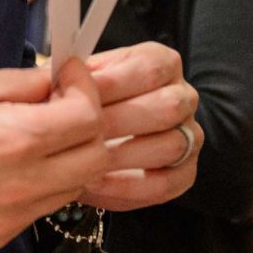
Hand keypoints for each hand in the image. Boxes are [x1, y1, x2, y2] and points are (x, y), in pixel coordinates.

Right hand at [0, 64, 107, 252]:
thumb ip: (21, 84)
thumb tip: (55, 81)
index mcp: (17, 140)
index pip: (89, 118)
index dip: (85, 89)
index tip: (70, 76)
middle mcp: (22, 185)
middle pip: (95, 158)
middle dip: (88, 126)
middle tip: (63, 105)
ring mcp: (11, 218)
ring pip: (73, 188)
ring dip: (68, 158)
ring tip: (37, 135)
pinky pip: (40, 209)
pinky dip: (41, 185)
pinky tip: (11, 166)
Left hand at [77, 39, 200, 209]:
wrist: (95, 136)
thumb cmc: (87, 102)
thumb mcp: (80, 78)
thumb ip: (76, 75)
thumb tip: (63, 76)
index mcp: (163, 64)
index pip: (150, 69)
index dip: (113, 82)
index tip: (78, 95)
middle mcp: (183, 97)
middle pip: (167, 107)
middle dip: (118, 121)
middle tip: (79, 133)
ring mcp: (189, 137)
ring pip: (170, 146)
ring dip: (122, 156)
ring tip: (84, 161)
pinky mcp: (184, 173)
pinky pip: (164, 184)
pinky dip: (126, 187)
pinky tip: (95, 183)